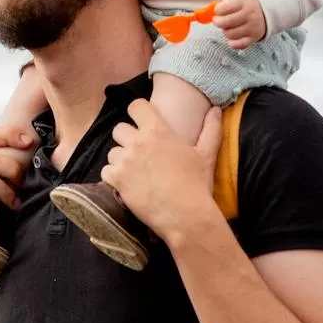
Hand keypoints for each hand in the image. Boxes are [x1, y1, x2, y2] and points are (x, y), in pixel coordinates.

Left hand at [101, 100, 225, 248]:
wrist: (186, 216)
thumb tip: (216, 110)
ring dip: (121, 160)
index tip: (142, 123)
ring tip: (135, 172)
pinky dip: (114, 178)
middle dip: (126, 139)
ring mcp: (125, 161)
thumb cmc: (197, 185)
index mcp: (158, 130)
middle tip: (139, 153)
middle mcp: (138, 142)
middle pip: (119, 129)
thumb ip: (211, 129)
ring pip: (112, 152)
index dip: (138, 113)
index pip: (136, 106)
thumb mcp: (207, 155)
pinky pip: (106, 171)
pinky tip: (128, 185)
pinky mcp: (116, 180)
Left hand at [213, 0, 266, 49]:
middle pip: (226, 22)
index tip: (218, 11)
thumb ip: (222, 4)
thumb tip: (208, 13)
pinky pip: (238, 44)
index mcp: (244, 2)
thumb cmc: (245, 4)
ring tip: (228, 27)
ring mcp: (252, 27)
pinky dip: (232, 42)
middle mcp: (250, 15)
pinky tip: (233, 36)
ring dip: (225, 31)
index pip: (223, 8)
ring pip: (230, 34)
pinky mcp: (254, 38)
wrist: (265, 10)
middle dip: (217, 22)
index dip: (217, 11)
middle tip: (218, 20)